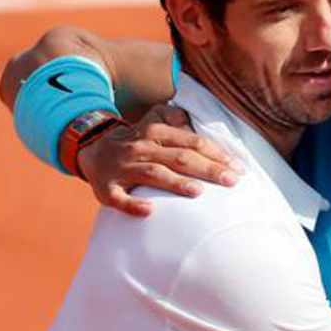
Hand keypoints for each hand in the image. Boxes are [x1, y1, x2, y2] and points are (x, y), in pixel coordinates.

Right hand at [76, 103, 243, 216]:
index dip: (217, 154)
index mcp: (156, 133)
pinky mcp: (107, 189)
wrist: (92, 149)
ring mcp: (123, 169)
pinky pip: (120, 199)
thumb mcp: (153, 122)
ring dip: (176, 183)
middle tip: (232, 181)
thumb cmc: (136, 140)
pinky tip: (150, 211)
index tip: (239, 167)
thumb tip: (194, 120)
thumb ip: (175, 119)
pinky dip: (133, 205)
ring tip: (198, 192)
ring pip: (153, 174)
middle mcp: (141, 148)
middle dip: (208, 169)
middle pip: (179, 157)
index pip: (192, 142)